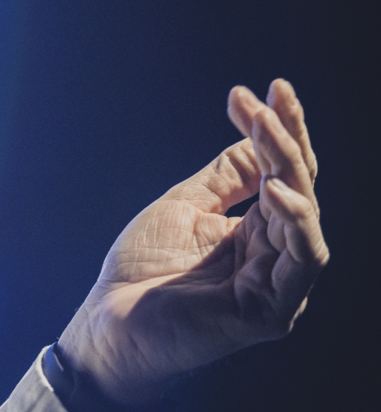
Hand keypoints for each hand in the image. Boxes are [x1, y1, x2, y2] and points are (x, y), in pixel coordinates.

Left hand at [58, 80, 328, 406]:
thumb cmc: (141, 272)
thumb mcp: (184, 206)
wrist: (108, 324)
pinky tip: (277, 190)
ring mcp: (278, 285)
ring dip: (290, 167)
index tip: (270, 87)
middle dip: (288, 137)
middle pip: (300, 187)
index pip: (284, 172)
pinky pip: (300, 260)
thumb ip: (226, 177)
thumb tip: (258, 136)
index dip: (281, 129)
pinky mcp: (271, 311)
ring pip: (304, 216)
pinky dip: (295, 222)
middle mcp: (275, 256)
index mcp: (258, 232)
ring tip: (270, 129)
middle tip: (271, 97)